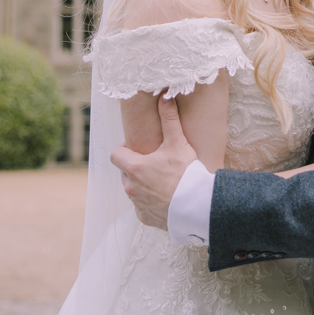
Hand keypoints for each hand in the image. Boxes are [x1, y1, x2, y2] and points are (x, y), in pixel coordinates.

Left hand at [110, 94, 199, 229]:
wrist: (197, 206)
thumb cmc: (186, 173)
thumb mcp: (177, 142)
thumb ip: (169, 119)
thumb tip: (165, 96)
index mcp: (134, 168)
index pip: (116, 155)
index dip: (126, 149)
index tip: (141, 149)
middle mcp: (130, 187)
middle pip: (125, 172)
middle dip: (136, 167)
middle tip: (155, 164)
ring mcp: (137, 204)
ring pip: (134, 190)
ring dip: (143, 185)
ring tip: (162, 181)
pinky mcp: (145, 218)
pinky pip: (142, 207)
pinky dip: (150, 202)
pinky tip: (166, 198)